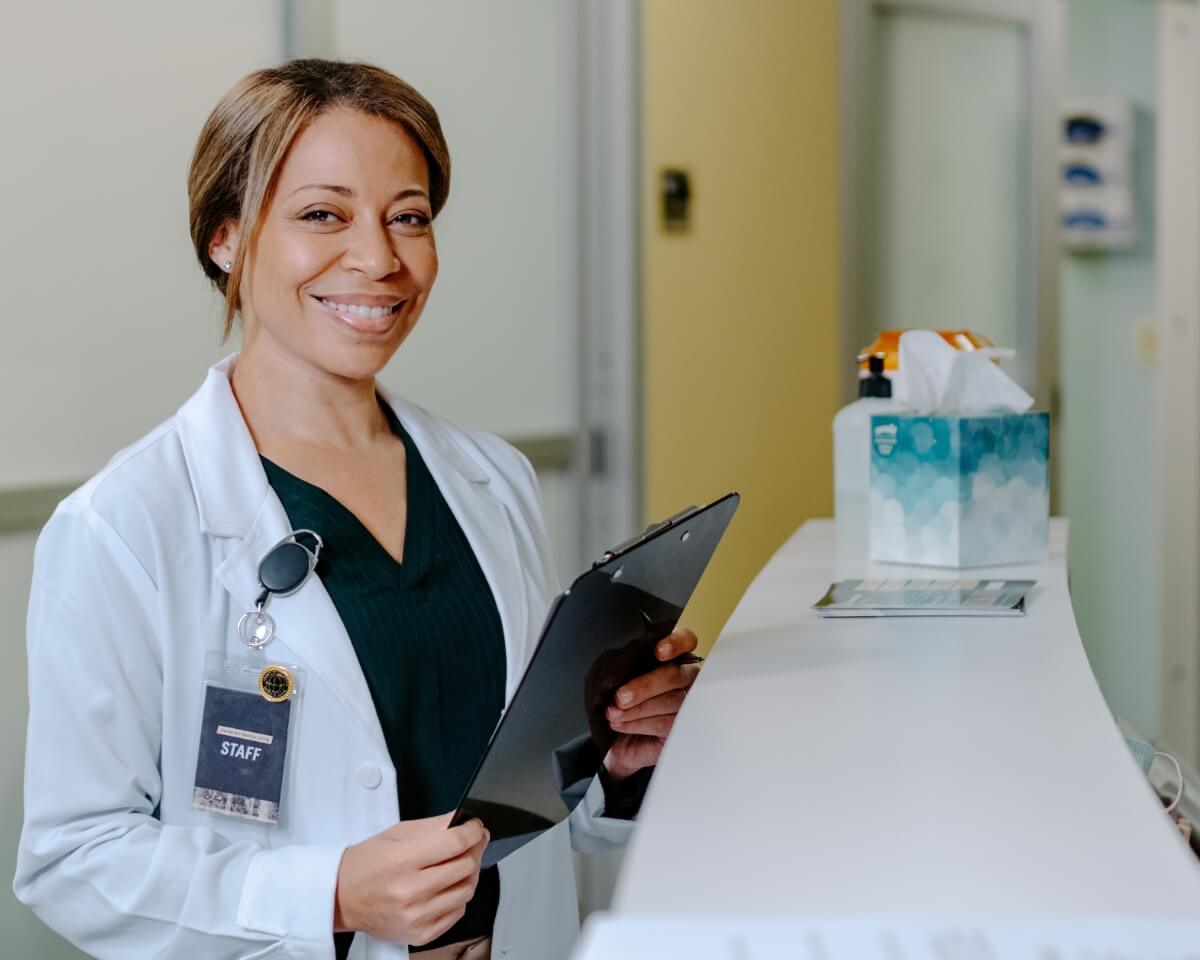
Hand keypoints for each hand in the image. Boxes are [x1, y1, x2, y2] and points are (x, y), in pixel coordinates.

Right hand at [333, 813, 487, 945]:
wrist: (341, 897)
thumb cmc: (367, 864)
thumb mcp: (397, 834)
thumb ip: (435, 825)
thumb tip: (465, 821)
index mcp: (402, 860)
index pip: (455, 843)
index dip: (473, 831)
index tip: (475, 828)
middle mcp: (410, 891)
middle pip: (466, 867)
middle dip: (473, 850)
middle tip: (470, 843)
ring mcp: (416, 916)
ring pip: (466, 891)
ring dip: (469, 874)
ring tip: (458, 864)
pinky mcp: (420, 934)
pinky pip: (457, 913)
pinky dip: (457, 897)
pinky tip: (446, 887)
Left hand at [603, 626, 699, 779]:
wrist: (614, 742)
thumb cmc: (618, 706)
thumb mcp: (613, 684)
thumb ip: (619, 670)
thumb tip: (617, 670)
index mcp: (668, 658)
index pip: (685, 641)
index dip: (675, 643)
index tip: (659, 652)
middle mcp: (683, 678)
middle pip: (673, 674)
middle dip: (644, 686)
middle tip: (620, 697)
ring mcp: (686, 703)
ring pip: (669, 700)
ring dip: (637, 708)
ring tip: (613, 713)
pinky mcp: (682, 727)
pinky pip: (665, 722)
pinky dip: (638, 724)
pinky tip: (621, 724)